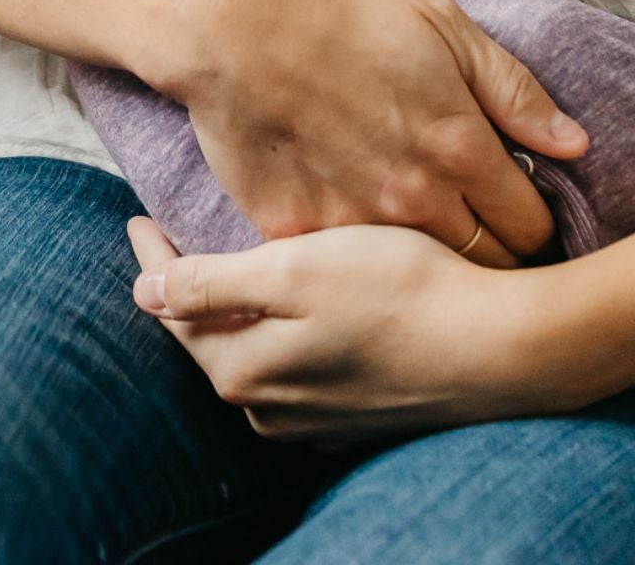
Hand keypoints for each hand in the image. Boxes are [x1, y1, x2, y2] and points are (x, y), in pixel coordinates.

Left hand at [125, 213, 573, 444]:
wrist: (497, 348)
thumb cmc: (400, 291)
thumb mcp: (297, 270)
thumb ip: (214, 284)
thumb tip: (141, 293)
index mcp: (243, 369)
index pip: (176, 309)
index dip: (156, 257)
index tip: (137, 217)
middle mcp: (271, 406)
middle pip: (213, 338)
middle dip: (194, 290)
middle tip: (180, 237)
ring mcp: (317, 417)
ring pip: (258, 358)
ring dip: (244, 316)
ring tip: (239, 270)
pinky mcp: (360, 412)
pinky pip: (303, 371)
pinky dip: (292, 337)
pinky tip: (305, 315)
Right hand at [177, 0, 588, 269]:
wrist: (232, 21)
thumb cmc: (342, 9)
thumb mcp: (443, 25)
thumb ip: (514, 91)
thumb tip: (576, 146)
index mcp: (459, 145)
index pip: (530, 225)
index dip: (540, 227)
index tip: (531, 223)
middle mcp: (413, 199)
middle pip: (485, 267)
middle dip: (499, 260)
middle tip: (493, 247)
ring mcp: (352, 227)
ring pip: (419, 282)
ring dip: (436, 274)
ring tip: (437, 263)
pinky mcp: (293, 238)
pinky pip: (343, 276)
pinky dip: (359, 270)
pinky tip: (362, 258)